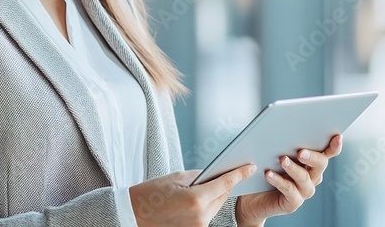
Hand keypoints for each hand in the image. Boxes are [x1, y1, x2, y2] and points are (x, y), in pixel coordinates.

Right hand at [129, 164, 256, 226]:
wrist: (134, 216)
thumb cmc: (151, 194)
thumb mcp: (176, 178)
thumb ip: (199, 177)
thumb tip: (215, 175)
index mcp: (196, 199)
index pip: (225, 183)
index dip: (240, 174)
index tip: (250, 167)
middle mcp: (201, 216)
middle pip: (222, 196)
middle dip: (223, 184)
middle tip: (225, 171)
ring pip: (215, 206)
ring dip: (213, 196)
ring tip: (200, 187)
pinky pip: (207, 215)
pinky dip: (205, 206)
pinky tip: (195, 200)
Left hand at [234, 134, 342, 225]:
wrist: (252, 197)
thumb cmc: (265, 168)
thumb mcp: (272, 152)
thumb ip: (280, 143)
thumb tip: (280, 129)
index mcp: (311, 161)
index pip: (327, 152)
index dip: (334, 146)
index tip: (337, 136)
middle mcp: (312, 176)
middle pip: (320, 165)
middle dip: (312, 157)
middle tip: (301, 151)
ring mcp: (304, 190)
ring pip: (304, 178)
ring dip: (293, 168)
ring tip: (282, 160)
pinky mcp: (293, 202)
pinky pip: (289, 190)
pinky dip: (279, 181)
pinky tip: (269, 174)